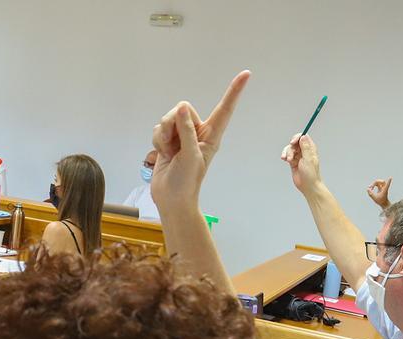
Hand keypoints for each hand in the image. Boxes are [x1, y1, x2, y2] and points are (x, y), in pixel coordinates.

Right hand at [150, 70, 250, 209]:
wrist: (171, 199)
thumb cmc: (186, 182)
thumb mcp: (190, 156)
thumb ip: (186, 130)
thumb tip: (182, 107)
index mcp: (211, 135)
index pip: (225, 109)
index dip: (234, 91)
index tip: (246, 74)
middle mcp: (197, 133)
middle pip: (182, 110)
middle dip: (172, 124)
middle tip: (173, 144)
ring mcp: (182, 136)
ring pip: (167, 119)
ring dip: (162, 135)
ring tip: (168, 152)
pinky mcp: (168, 141)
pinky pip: (158, 129)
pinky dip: (156, 141)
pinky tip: (162, 154)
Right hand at [280, 133, 321, 194]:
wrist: (308, 185)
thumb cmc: (311, 174)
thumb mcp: (308, 159)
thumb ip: (305, 147)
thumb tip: (303, 136)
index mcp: (310, 149)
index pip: (303, 137)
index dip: (297, 138)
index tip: (292, 142)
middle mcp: (304, 151)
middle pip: (294, 143)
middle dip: (290, 148)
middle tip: (290, 155)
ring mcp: (298, 156)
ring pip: (290, 149)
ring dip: (287, 153)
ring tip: (288, 160)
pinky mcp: (293, 162)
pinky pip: (287, 155)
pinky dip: (285, 156)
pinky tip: (285, 160)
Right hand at [367, 177, 391, 208]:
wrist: (384, 203)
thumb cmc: (380, 201)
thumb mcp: (374, 198)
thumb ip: (370, 194)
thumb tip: (368, 189)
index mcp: (385, 190)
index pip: (387, 185)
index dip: (388, 181)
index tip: (390, 178)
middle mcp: (384, 188)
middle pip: (381, 181)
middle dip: (375, 182)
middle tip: (370, 187)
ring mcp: (383, 187)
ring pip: (379, 182)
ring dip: (374, 183)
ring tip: (370, 187)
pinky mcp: (381, 188)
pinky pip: (377, 184)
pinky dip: (374, 185)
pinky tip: (371, 188)